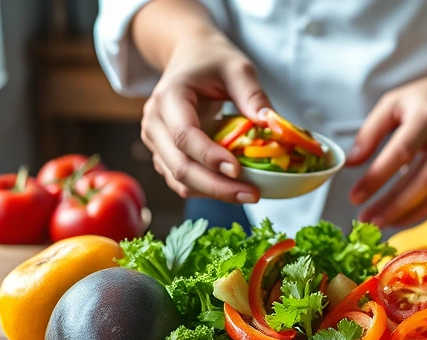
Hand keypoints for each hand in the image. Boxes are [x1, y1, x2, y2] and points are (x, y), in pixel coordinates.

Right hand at [140, 34, 270, 202]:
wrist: (188, 58)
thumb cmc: (212, 61)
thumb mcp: (238, 68)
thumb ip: (253, 95)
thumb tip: (272, 126)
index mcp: (168, 97)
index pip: (184, 135)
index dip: (210, 157)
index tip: (238, 170)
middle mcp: (154, 123)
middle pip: (179, 166)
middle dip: (216, 187)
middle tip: (253, 194)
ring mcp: (155, 142)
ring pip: (179, 180)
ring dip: (213, 193)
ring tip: (249, 194)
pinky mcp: (164, 155)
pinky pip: (182, 182)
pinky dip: (207, 190)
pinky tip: (234, 190)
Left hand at [346, 25, 426, 227]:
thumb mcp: (395, 103)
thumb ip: (370, 132)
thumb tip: (351, 163)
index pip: (399, 152)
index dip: (376, 178)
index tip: (355, 197)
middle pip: (421, 179)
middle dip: (392, 205)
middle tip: (367, 220)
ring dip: (408, 213)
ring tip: (382, 223)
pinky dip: (425, 210)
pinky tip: (404, 217)